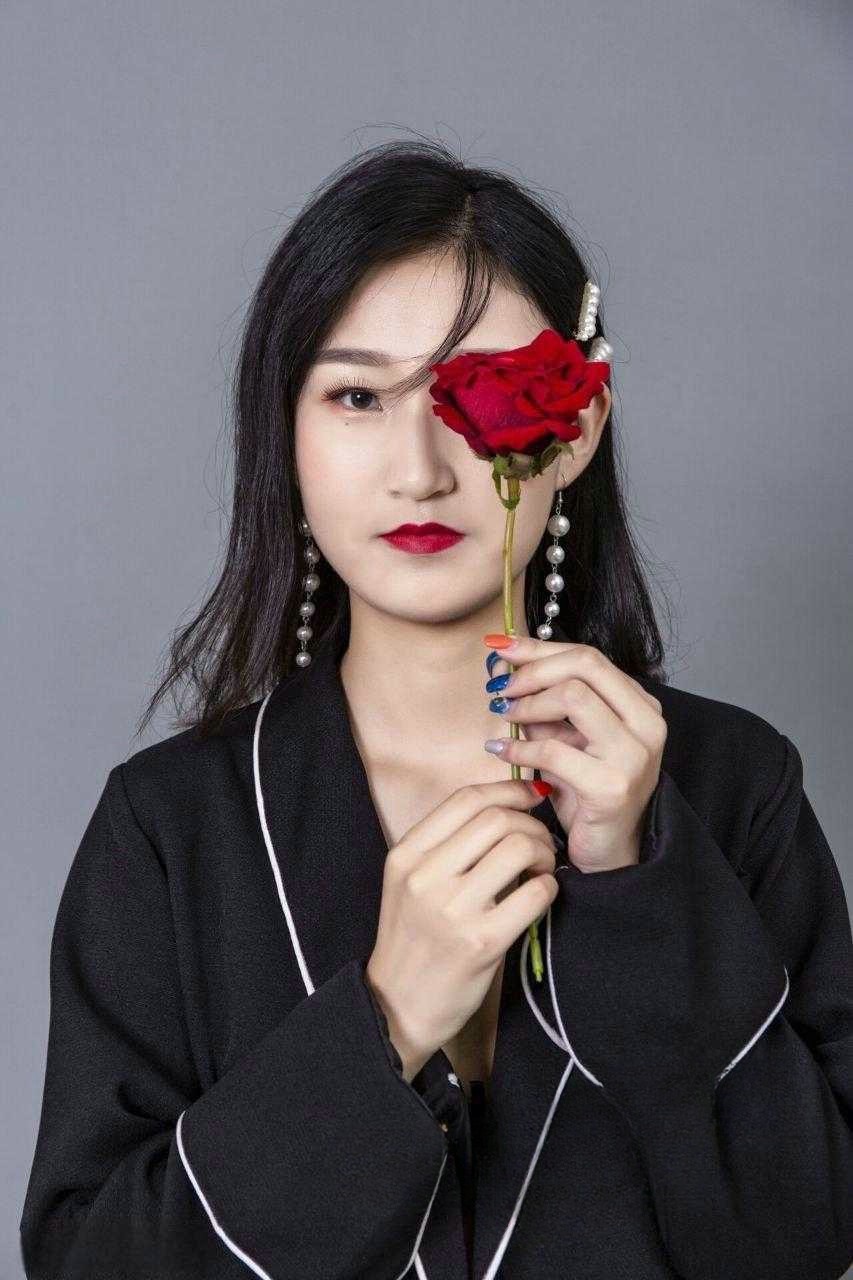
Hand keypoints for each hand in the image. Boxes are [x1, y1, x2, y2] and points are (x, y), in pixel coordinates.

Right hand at [365, 779, 558, 1080]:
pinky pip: (534, 894)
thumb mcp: (408, 883)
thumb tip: (500, 804)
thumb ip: (443, 845)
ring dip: (543, 852)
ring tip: (541, 869)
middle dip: (530, 823)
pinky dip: (548, 887)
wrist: (397, 1006)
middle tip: (540, 842)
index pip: (466, 799)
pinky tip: (542, 895)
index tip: (530, 796)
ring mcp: (453, 910)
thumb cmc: (412, 939)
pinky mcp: (482, 942)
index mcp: (405, 856)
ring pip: (518, 848)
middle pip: (496, 818)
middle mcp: (425, 877)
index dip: (508, 788)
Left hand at [484, 636, 666, 872]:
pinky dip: (520, 747)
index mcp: (640, 705)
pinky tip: (502, 751)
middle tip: (500, 686)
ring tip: (504, 716)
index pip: (588, 656)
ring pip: (573, 696)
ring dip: (528, 703)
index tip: (500, 646)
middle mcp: (647, 724)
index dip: (539, 647)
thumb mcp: (567, 739)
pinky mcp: (612, 786)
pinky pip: (554, 749)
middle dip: (533, 669)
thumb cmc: (586, 794)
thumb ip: (545, 704)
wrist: (608, 855)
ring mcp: (634, 755)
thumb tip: (504, 664)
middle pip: (585, 665)